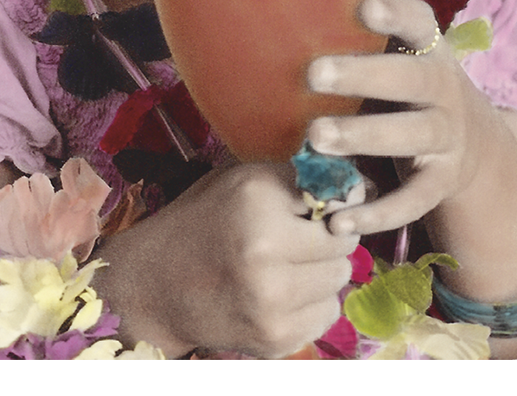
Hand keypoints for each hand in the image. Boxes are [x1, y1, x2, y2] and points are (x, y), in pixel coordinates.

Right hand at [97, 161, 358, 357]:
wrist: (155, 286)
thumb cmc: (202, 221)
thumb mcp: (241, 180)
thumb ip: (294, 179)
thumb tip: (361, 185)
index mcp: (257, 200)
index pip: (335, 196)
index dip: (331, 200)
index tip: (319, 204)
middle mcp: (267, 250)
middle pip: (343, 241)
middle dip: (328, 236)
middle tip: (300, 236)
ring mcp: (273, 301)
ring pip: (341, 278)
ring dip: (322, 270)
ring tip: (288, 264)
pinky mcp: (277, 337)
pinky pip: (327, 312)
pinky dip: (312, 302)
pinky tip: (281, 292)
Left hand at [306, 0, 500, 237]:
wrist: (471, 143)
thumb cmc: (406, 86)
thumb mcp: (398, 56)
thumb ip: (359, 38)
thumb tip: (280, 14)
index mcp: (430, 50)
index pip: (419, 23)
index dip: (396, 13)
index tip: (364, 8)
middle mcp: (444, 90)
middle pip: (412, 79)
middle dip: (364, 76)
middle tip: (314, 73)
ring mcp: (447, 137)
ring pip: (412, 136)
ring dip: (364, 136)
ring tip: (316, 137)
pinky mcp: (441, 182)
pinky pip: (413, 201)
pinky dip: (378, 212)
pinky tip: (339, 219)